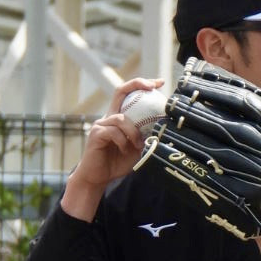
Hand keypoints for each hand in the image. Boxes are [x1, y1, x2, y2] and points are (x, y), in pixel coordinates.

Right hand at [62, 76, 165, 220]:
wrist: (98, 178)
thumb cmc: (117, 163)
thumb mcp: (136, 149)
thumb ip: (145, 137)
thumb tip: (164, 130)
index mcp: (118, 118)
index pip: (128, 93)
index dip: (142, 84)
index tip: (159, 82)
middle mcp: (108, 117)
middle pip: (120, 91)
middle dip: (138, 85)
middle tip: (153, 87)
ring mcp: (101, 124)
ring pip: (122, 119)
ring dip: (134, 132)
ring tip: (138, 145)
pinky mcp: (96, 134)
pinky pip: (114, 133)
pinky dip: (123, 142)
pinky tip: (125, 151)